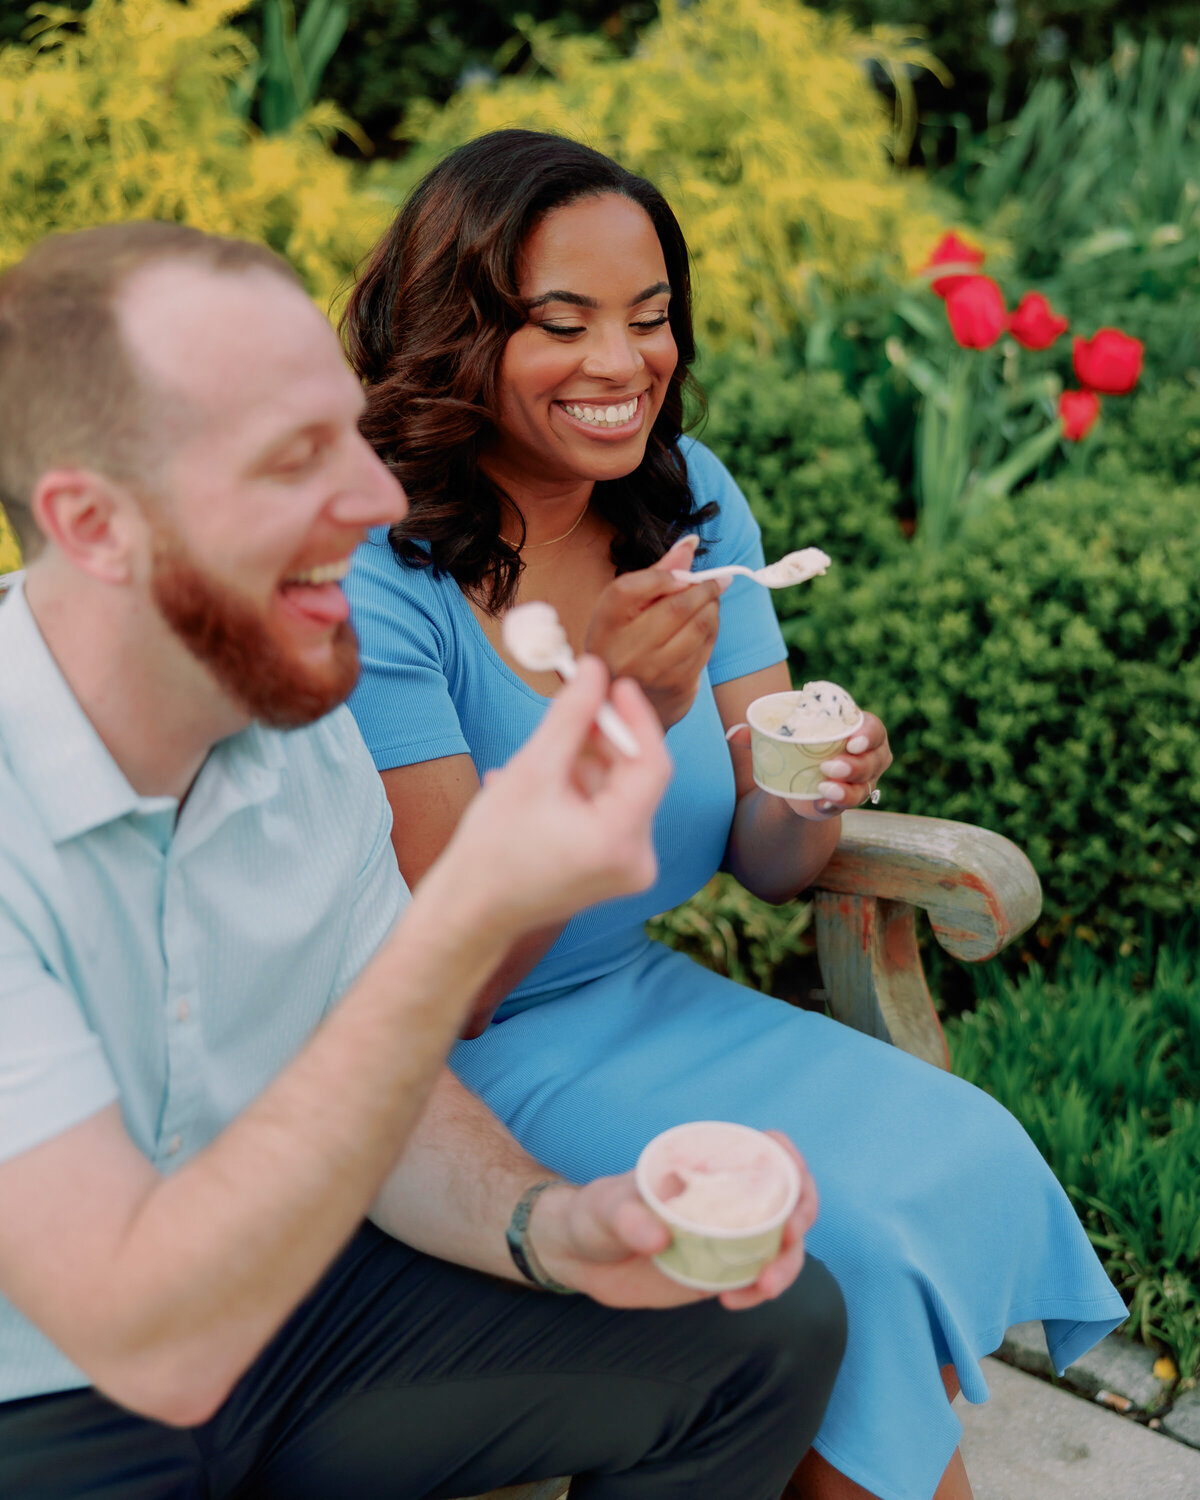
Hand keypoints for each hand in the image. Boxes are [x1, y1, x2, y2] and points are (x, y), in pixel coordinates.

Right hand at [436, 657, 671, 935]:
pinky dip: (580, 793)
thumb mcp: (531, 770)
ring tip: (536, 763)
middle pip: (635, 778)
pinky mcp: (614, 871)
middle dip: (603, 741)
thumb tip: (595, 670)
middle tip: (574, 707)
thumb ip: (570, 717)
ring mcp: (627, 869)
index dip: (635, 718)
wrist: (470, 912)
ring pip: (618, 794)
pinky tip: (538, 789)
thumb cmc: (491, 849)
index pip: (651, 763)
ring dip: (584, 767)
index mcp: (620, 840)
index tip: (615, 684)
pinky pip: (608, 815)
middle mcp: (637, 860)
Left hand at [530, 1132, 817, 1311]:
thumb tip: (658, 1237)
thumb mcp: (603, 1208)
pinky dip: (759, 1291)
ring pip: (782, 1243)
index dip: (790, 1162)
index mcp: (706, 1165)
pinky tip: (735, 1302)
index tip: (793, 1186)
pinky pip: (758, 1279)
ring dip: (788, 1264)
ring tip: (764, 1288)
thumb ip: (627, 1218)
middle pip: (788, 1198)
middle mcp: (725, 1197)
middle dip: (800, 1218)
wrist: (579, 1258)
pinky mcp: (720, 1272)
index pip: (766, 1151)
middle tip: (787, 1241)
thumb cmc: (592, 1214)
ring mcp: (726, 1235)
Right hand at [584, 535, 724, 729]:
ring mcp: (653, 671)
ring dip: (713, 607)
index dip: (664, 575)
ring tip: (711, 600)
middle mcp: (625, 650)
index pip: (629, 588)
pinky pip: (706, 645)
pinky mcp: (677, 684)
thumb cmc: (624, 642)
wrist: (624, 701)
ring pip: (699, 625)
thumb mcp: (626, 608)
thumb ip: (656, 574)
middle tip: (718, 580)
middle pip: (676, 606)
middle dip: (704, 587)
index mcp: (604, 624)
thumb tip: (691, 542)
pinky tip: (707, 622)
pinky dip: (713, 627)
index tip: (683, 574)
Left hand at [723, 710, 891, 820]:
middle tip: (829, 766)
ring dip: (846, 789)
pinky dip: (835, 804)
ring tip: (823, 787)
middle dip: (855, 765)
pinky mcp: (848, 800)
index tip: (850, 741)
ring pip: (864, 787)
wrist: (796, 774)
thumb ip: (757, 734)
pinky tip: (821, 804)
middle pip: (872, 760)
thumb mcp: (780, 736)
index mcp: (856, 730)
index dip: (867, 734)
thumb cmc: (796, 744)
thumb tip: (731, 733)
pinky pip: (849, 805)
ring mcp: (863, 781)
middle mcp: (868, 755)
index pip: (873, 729)